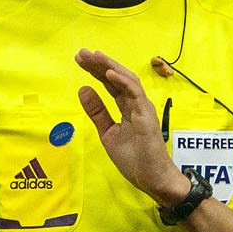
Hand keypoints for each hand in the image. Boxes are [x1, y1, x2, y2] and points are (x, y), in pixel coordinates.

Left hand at [74, 48, 187, 202]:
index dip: (95, 70)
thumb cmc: (135, 158)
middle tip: (82, 52)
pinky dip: (122, 81)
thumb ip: (97, 112)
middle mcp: (136, 103)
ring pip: (127, 79)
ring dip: (110, 66)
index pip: (110, 83)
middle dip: (99, 63)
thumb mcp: (108, 133)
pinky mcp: (146, 115)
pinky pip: (135, 93)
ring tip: (94, 56)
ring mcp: (143, 108)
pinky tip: (108, 73)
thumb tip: (82, 89)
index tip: (79, 60)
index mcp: (127, 107)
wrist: (152, 178)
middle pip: (117, 77)